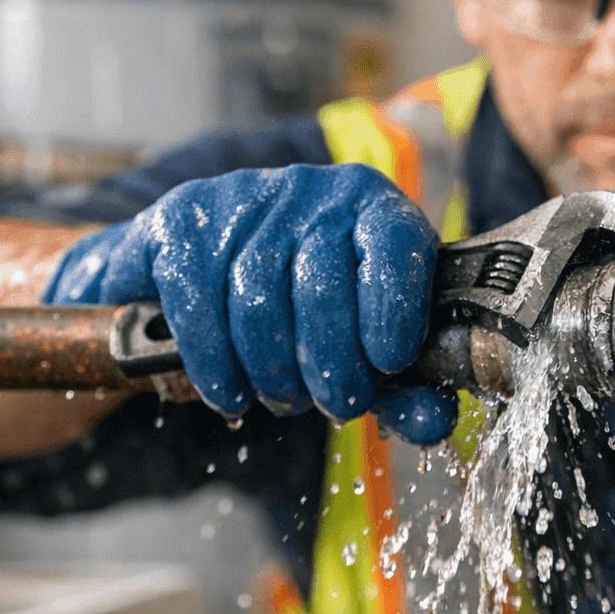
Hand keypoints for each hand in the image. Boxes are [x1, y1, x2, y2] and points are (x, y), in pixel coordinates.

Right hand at [45, 163, 457, 441]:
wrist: (221, 260)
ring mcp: (244, 198)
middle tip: (337, 404)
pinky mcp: (182, 217)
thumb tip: (432, 422)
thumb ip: (406, 385)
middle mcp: (313, 191)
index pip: (394, 244)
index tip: (389, 363)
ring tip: (283, 399)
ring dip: (272, 370)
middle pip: (320, 284)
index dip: (393, 309)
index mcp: (375, 207)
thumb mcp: (371, 337)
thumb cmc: (319, 305)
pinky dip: (214, 361)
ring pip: (255, 297)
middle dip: (331, 363)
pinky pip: (195, 299)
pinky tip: (231, 390)